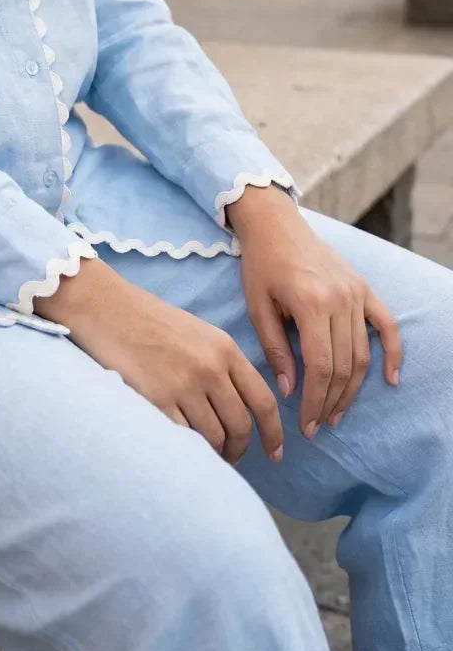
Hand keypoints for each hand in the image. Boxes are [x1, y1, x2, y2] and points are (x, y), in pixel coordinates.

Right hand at [34, 258, 283, 465]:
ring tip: (204, 455)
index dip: (273, 433)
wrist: (105, 307)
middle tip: (231, 457)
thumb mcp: (197, 333)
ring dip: (213, 453)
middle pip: (240, 425)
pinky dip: (187, 449)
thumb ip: (221, 364)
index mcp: (225, 349)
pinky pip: (183, 438)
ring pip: (214, 437)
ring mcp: (184, 385)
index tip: (275, 453)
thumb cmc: (148, 320)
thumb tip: (237, 406)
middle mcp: (210, 368)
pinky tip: (182, 449)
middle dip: (240, 449)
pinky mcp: (157, 399)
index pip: (263, 401)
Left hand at [230, 186, 401, 438]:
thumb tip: (290, 390)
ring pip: (362, 353)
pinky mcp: (364, 288)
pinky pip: (386, 324)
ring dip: (352, 387)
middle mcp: (340, 299)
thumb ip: (275, 349)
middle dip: (331, 401)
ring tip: (336, 412)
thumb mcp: (258, 307)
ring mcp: (356, 293)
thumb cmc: (261, 264)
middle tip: (318, 425)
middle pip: (343, 365)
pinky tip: (390, 379)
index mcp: (311, 303)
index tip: (305, 424)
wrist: (276, 225)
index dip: (314, 400)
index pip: (320, 366)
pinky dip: (392, 353)